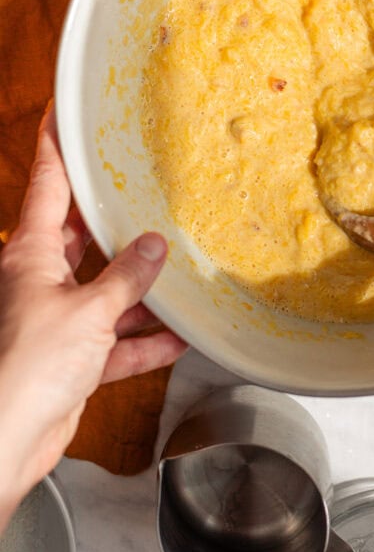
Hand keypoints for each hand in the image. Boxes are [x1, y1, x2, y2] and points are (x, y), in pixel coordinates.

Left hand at [0, 104, 186, 529]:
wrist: (5, 440)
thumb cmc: (26, 367)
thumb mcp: (88, 311)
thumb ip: (127, 277)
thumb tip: (154, 246)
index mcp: (29, 254)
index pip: (46, 183)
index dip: (55, 144)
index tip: (62, 110)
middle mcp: (38, 281)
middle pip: (80, 238)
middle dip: (115, 224)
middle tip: (146, 197)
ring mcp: (53, 321)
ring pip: (103, 292)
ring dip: (139, 292)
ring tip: (178, 276)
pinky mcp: (67, 359)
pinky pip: (113, 342)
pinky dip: (142, 341)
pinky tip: (177, 338)